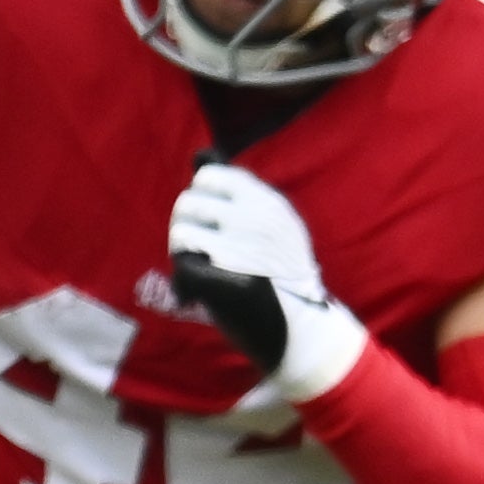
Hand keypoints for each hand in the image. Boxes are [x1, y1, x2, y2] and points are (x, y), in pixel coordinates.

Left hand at [165, 160, 369, 400]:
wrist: (303, 330)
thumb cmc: (280, 276)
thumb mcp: (269, 224)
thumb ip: (236, 193)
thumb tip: (201, 154)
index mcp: (267, 201)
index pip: (209, 176)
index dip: (199, 200)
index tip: (211, 224)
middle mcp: (256, 219)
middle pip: (187, 203)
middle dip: (184, 227)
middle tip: (199, 253)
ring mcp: (241, 248)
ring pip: (179, 233)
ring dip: (181, 254)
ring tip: (199, 272)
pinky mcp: (224, 280)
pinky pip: (181, 266)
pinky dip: (182, 282)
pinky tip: (195, 294)